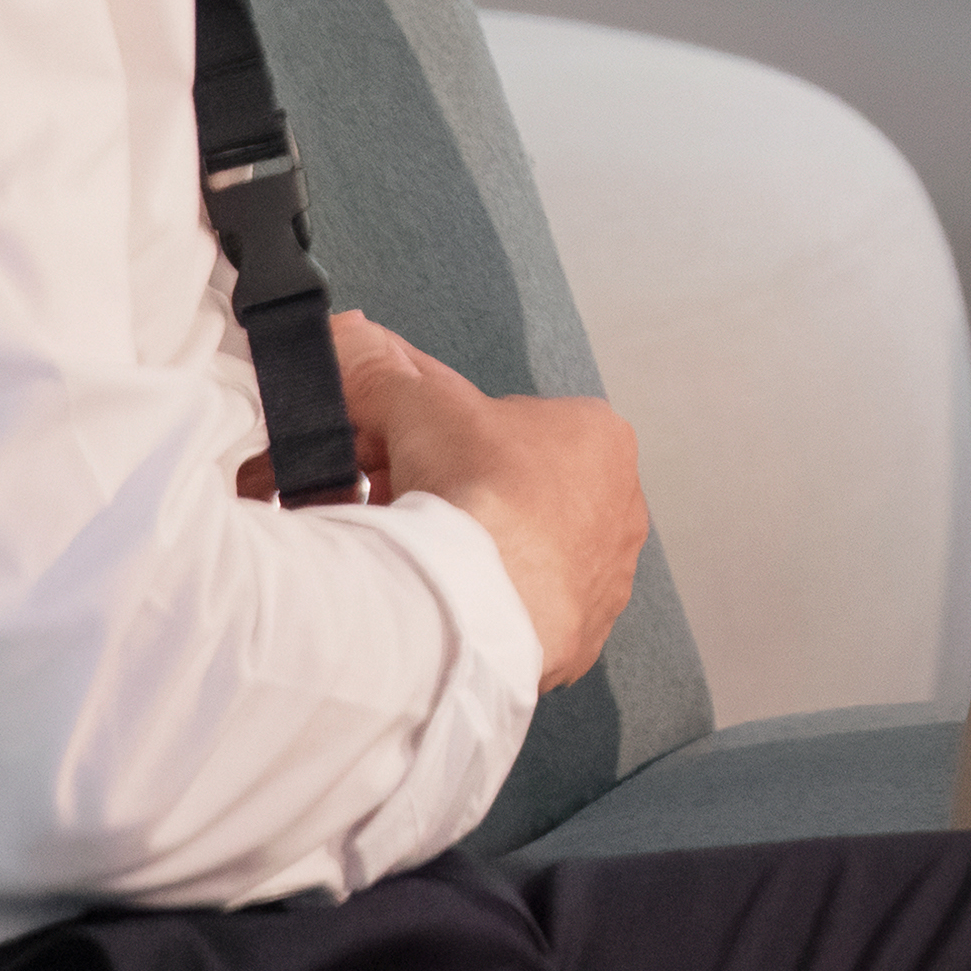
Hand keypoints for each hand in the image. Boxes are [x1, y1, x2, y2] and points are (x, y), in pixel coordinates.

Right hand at [246, 309, 649, 684]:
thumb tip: (350, 336)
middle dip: (456, 497)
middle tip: (402, 510)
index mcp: (599, 436)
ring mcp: (608, 575)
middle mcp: (620, 504)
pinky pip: (529, 612)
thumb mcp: (416, 406)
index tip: (402, 462)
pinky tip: (448, 605)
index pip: (509, 426)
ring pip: (525, 553)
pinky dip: (488, 607)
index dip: (443, 442)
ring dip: (474, 552)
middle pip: (516, 491)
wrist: (481, 603)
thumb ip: (384, 371)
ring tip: (422, 561)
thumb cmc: (473, 491)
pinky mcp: (586, 635)